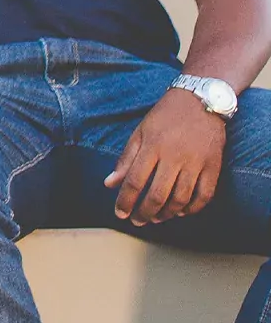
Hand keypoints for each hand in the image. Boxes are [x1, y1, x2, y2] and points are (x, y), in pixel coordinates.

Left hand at [104, 88, 225, 224]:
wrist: (201, 101)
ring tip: (156, 218)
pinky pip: (205, 194)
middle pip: (157, 194)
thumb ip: (125, 159)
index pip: (134, 181)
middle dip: (144, 212)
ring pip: (181, 198)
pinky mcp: (214, 165)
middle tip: (138, 221)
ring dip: (167, 213)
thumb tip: (109, 184)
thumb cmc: (165, 117)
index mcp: (152, 147)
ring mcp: (196, 162)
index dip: (125, 201)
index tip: (120, 213)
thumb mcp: (140, 132)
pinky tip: (181, 212)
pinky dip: (193, 208)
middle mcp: (174, 156)